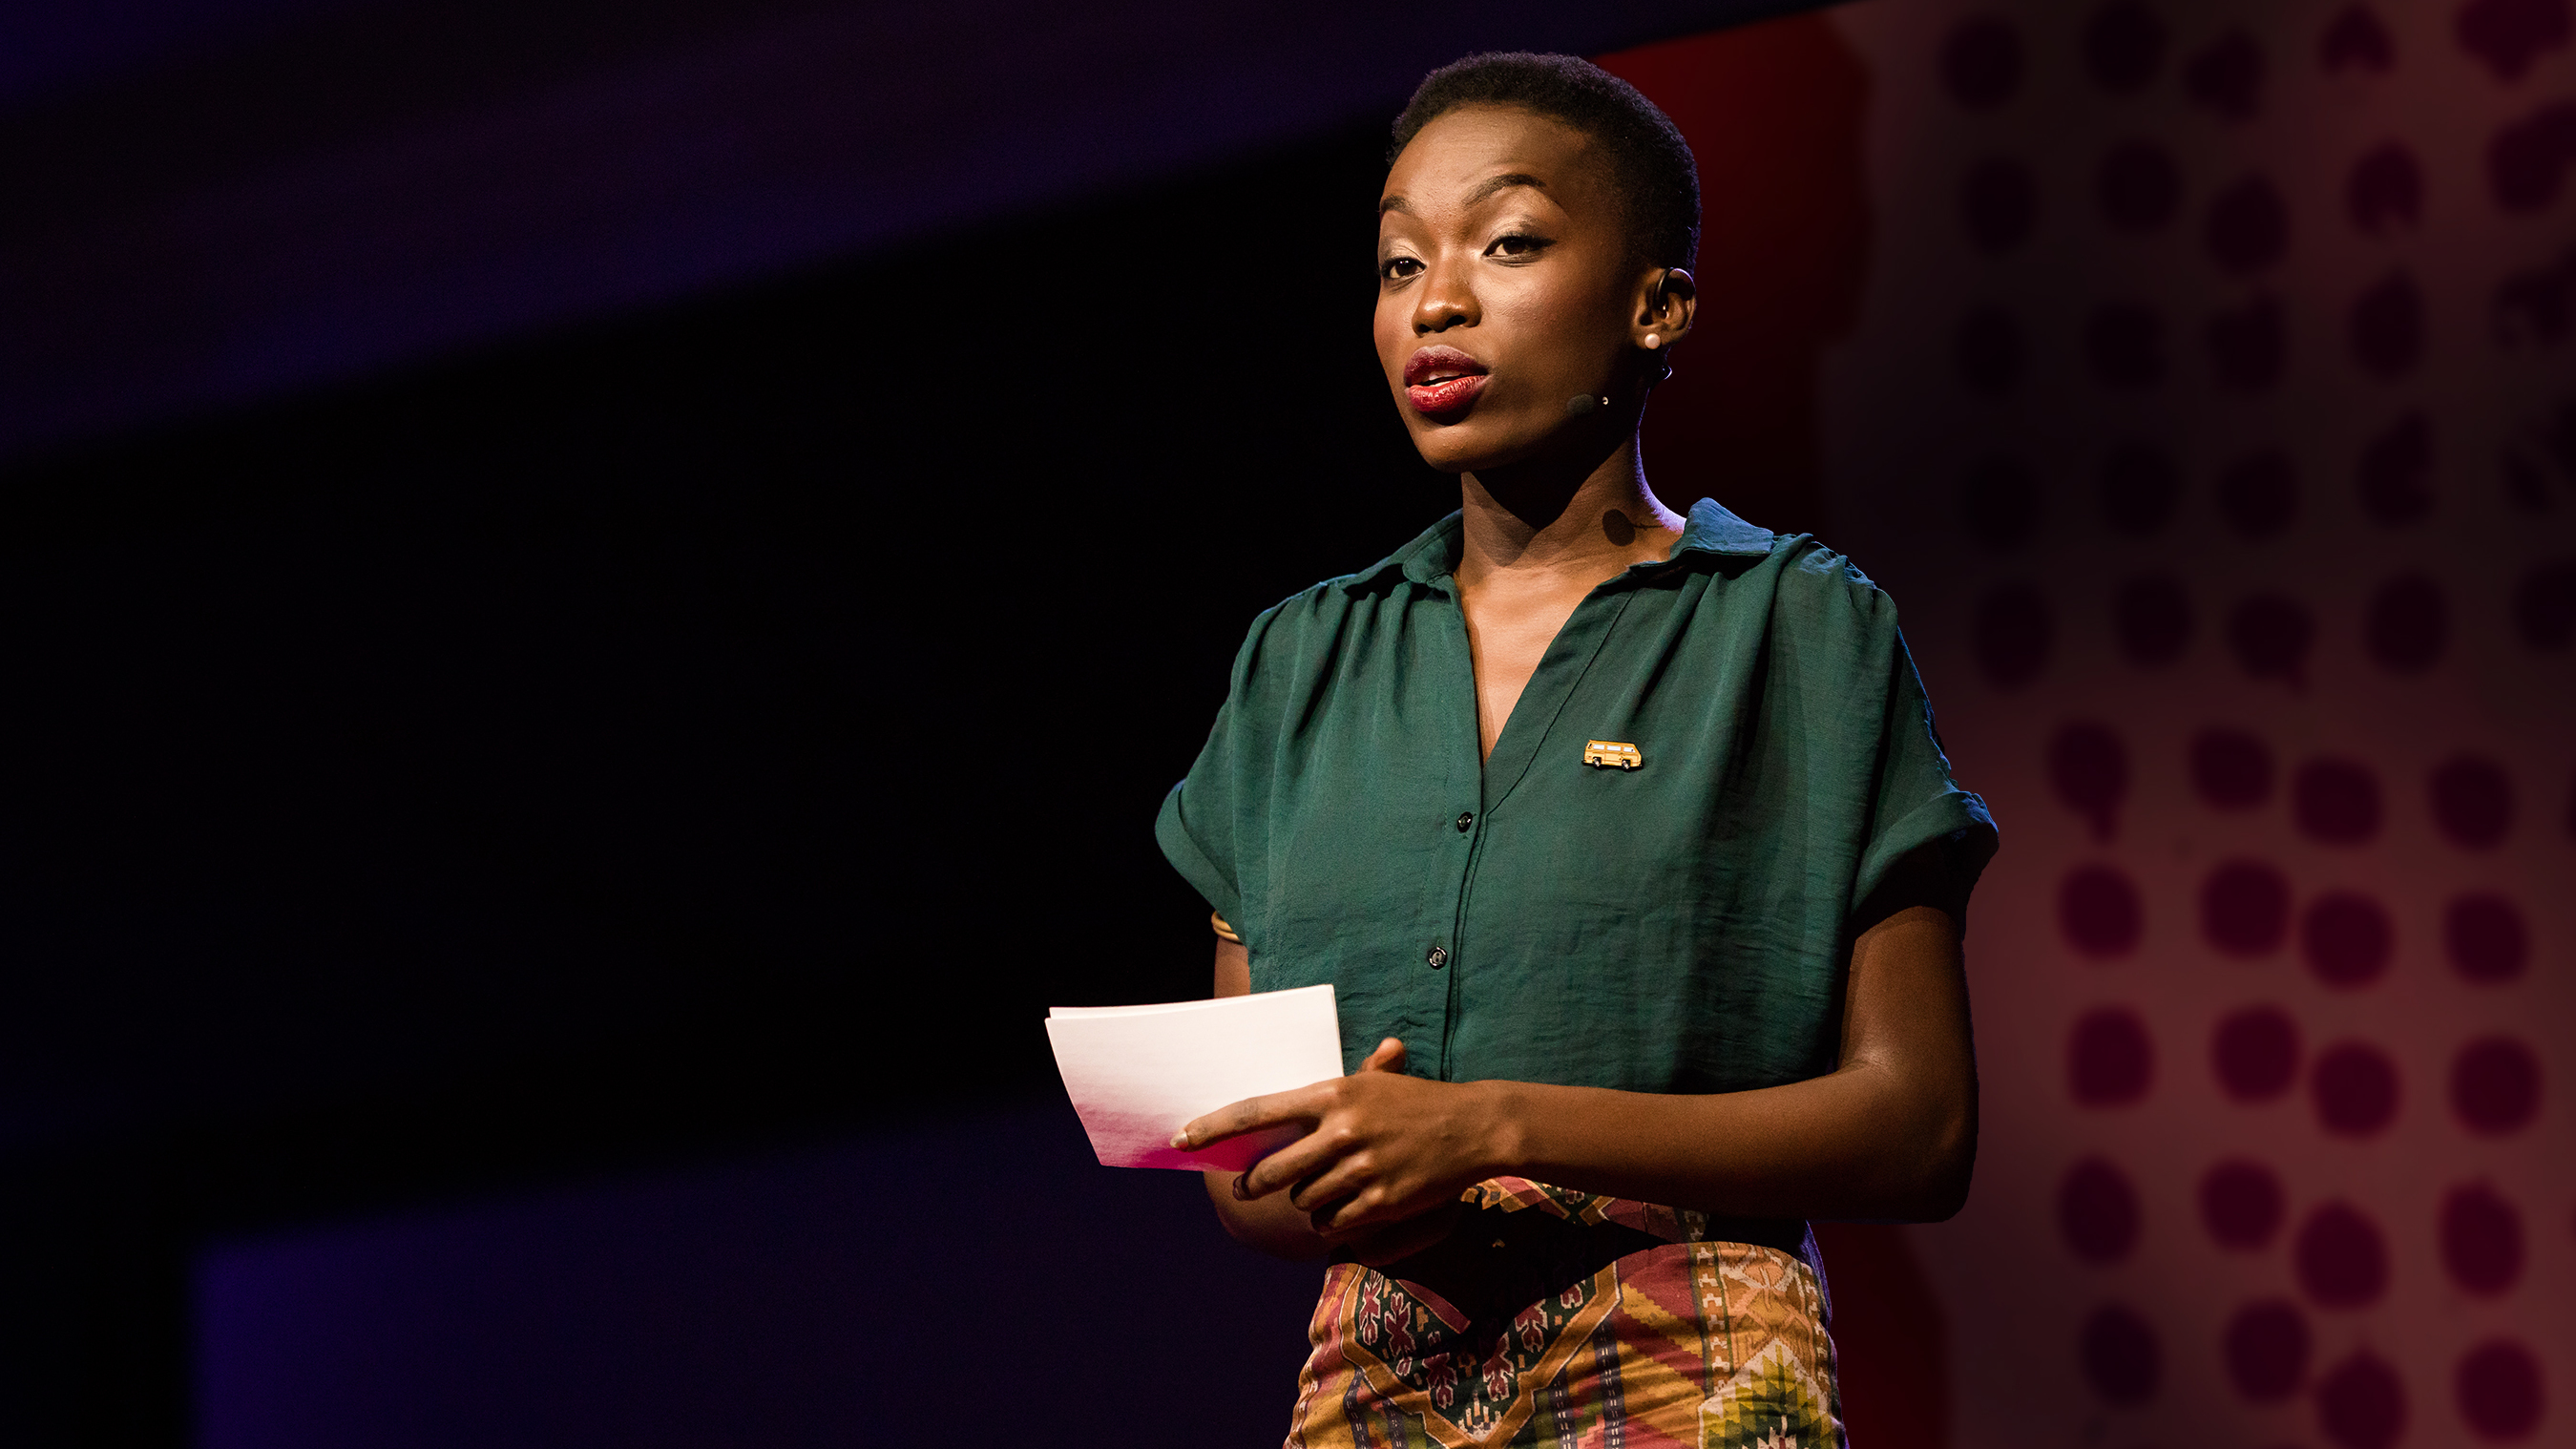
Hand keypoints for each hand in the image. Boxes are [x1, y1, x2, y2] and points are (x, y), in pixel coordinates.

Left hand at [1174, 1037, 1503, 1246]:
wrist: (1472, 1128)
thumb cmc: (1416, 1102)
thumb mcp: (1372, 1085)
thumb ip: (1327, 1097)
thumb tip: (1276, 1110)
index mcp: (1333, 1094)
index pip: (1256, 1111)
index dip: (1213, 1127)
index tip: (1182, 1138)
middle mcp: (1341, 1131)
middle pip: (1272, 1171)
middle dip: (1253, 1184)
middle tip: (1246, 1187)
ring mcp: (1361, 1170)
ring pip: (1302, 1200)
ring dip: (1304, 1202)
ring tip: (1324, 1189)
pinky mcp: (1380, 1203)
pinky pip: (1332, 1223)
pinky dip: (1330, 1222)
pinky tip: (1344, 1209)